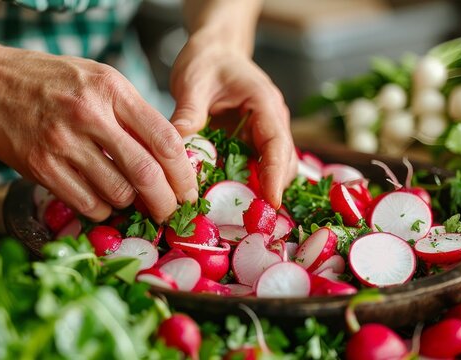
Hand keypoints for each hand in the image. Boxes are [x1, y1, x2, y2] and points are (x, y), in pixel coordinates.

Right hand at [0, 47, 197, 222]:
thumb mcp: (97, 78)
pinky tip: (100, 201)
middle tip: (169, 212)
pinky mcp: (40, 167)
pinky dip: (100, 209)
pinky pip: (85, 203)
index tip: (188, 190)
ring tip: (127, 199)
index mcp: (111, 89)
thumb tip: (167, 154)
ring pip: (116, 193)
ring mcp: (62, 143)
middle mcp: (89, 115)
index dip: (183, 172)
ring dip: (129, 205)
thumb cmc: (48, 80)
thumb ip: (131, 112)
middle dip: (165, 202)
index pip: (165, 138)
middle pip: (145, 173)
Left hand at [169, 37, 297, 208]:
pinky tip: (227, 197)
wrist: (213, 50)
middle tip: (251, 219)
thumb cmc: (206, 61)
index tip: (270, 201)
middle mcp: (272, 120)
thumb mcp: (193, 82)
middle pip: (284, 162)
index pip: (278, 143)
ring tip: (238, 214)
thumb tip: (176, 141)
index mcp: (265, 104)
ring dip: (260, 189)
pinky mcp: (252, 140)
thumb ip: (188, 111)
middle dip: (272, 189)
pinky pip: (256, 166)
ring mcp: (264, 132)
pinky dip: (246, 182)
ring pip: (274, 168)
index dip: (275, 174)